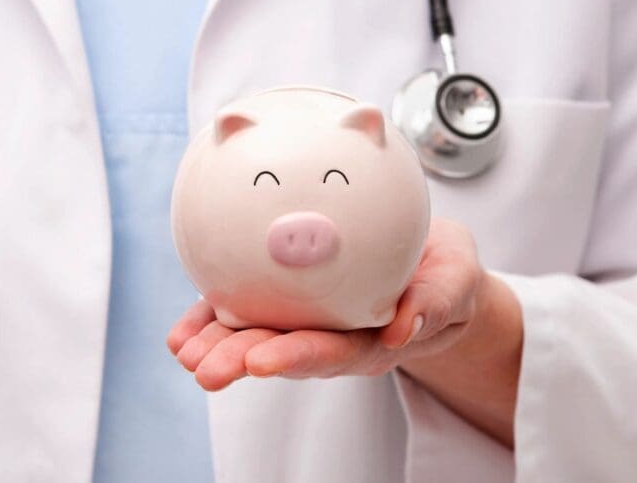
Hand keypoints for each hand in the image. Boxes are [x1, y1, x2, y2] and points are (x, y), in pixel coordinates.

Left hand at [167, 218, 484, 389]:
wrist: (431, 267)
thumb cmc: (444, 273)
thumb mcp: (456, 278)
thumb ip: (438, 300)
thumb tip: (405, 327)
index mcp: (372, 339)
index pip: (332, 352)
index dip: (296, 357)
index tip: (260, 362)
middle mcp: (332, 337)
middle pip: (283, 352)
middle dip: (242, 361)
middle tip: (205, 368)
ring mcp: (305, 322)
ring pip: (256, 337)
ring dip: (218, 347)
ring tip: (185, 352)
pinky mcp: (285, 302)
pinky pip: (244, 314)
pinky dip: (211, 323)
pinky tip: (180, 336)